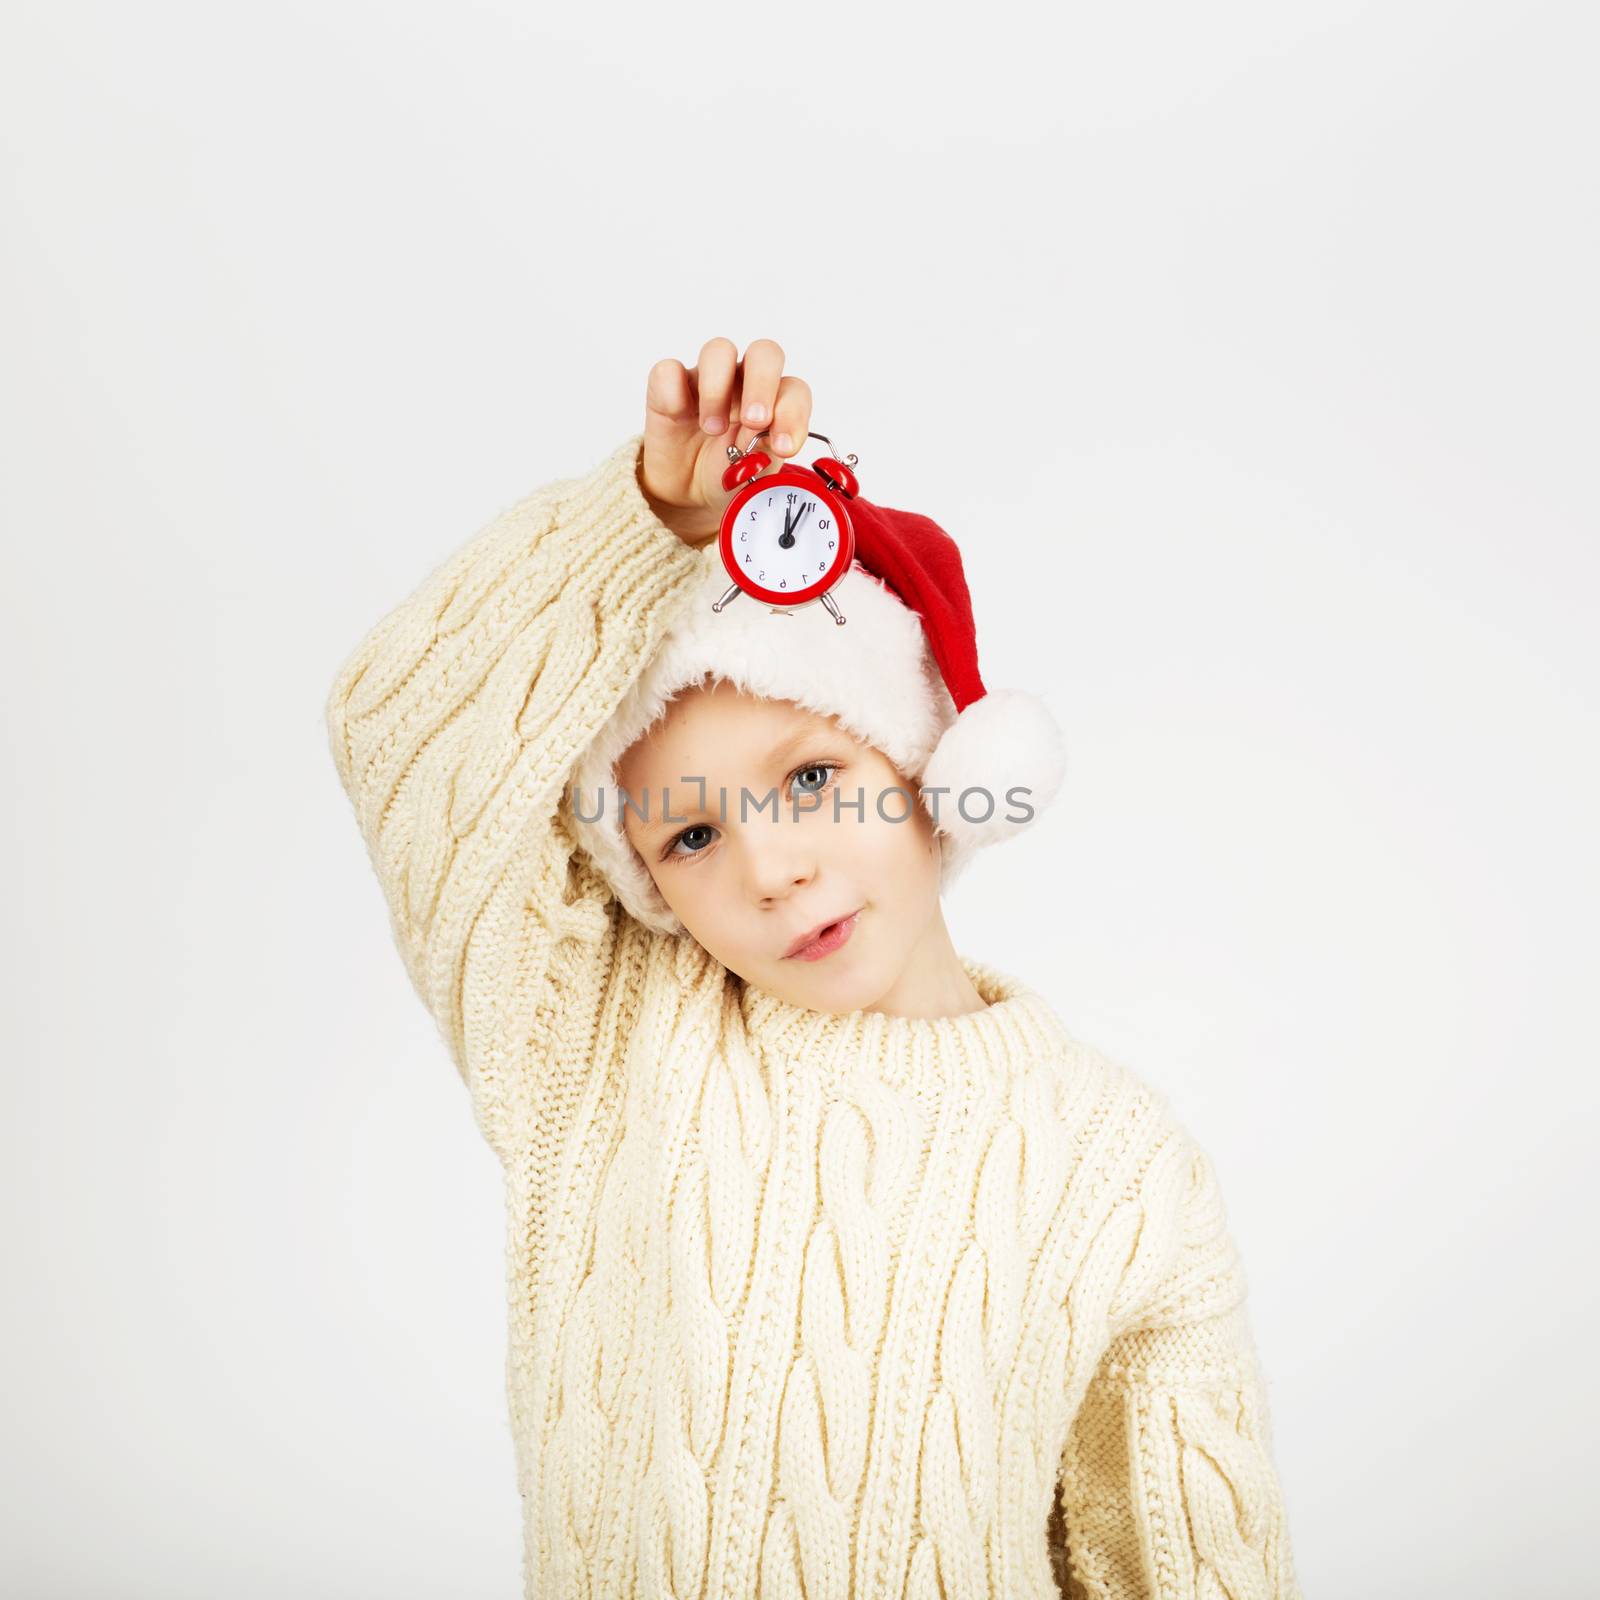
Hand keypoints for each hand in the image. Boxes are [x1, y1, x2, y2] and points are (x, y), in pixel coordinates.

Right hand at [639, 337, 813, 546]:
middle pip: (764, 353)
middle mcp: (744, 382)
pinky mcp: (668, 386)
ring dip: (718, 389)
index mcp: (774, 401)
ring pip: (718, 350)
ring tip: (713, 429)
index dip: (793, 414)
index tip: (783, 447)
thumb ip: (766, 454)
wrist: (688, 493)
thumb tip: (771, 441)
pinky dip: (674, 393)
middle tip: (754, 421)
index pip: (794, 390)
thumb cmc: (729, 475)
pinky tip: (678, 417)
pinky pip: (668, 371)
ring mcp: (705, 379)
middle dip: (763, 385)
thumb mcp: (754, 474)